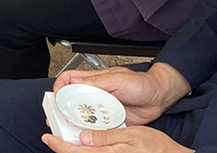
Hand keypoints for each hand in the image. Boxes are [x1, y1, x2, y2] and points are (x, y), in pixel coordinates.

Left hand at [43, 126, 193, 152]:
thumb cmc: (157, 148)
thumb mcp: (131, 135)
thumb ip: (106, 137)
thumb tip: (84, 138)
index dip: (58, 146)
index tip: (48, 138)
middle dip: (63, 149)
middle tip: (53, 139)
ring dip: (73, 152)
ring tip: (65, 142)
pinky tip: (84, 148)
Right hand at [52, 65, 190, 125]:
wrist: (159, 98)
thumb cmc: (141, 84)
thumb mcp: (118, 79)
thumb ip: (97, 81)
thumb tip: (76, 82)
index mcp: (94, 81)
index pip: (69, 80)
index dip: (60, 87)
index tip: (57, 97)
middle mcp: (95, 95)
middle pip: (72, 101)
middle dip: (62, 109)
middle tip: (57, 118)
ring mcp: (102, 109)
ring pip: (83, 117)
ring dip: (76, 124)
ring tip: (71, 130)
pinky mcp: (111, 122)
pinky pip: (98, 129)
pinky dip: (92, 134)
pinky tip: (90, 136)